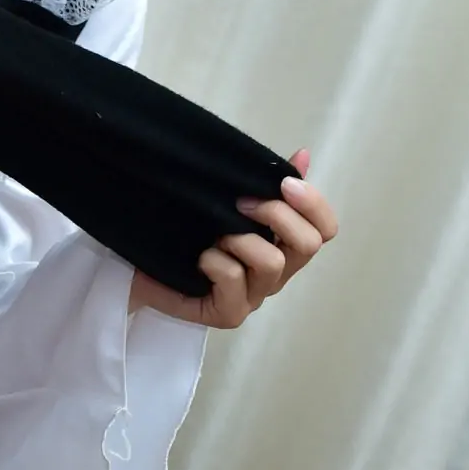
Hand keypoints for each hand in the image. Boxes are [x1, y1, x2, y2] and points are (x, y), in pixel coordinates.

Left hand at [130, 148, 337, 325]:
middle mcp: (276, 274)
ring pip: (272, 262)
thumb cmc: (190, 240)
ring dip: (242, 239)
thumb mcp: (230, 206)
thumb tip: (303, 155)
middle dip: (278, 215)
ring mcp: (254, 297)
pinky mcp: (229, 314)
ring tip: (217, 234)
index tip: (286, 183)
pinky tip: (199, 259)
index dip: (314, 204)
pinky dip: (215, 260)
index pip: (325, 230)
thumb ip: (269, 186)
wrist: (144, 274)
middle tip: (242, 203)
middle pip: (308, 245)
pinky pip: (234, 278)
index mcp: (284, 248)